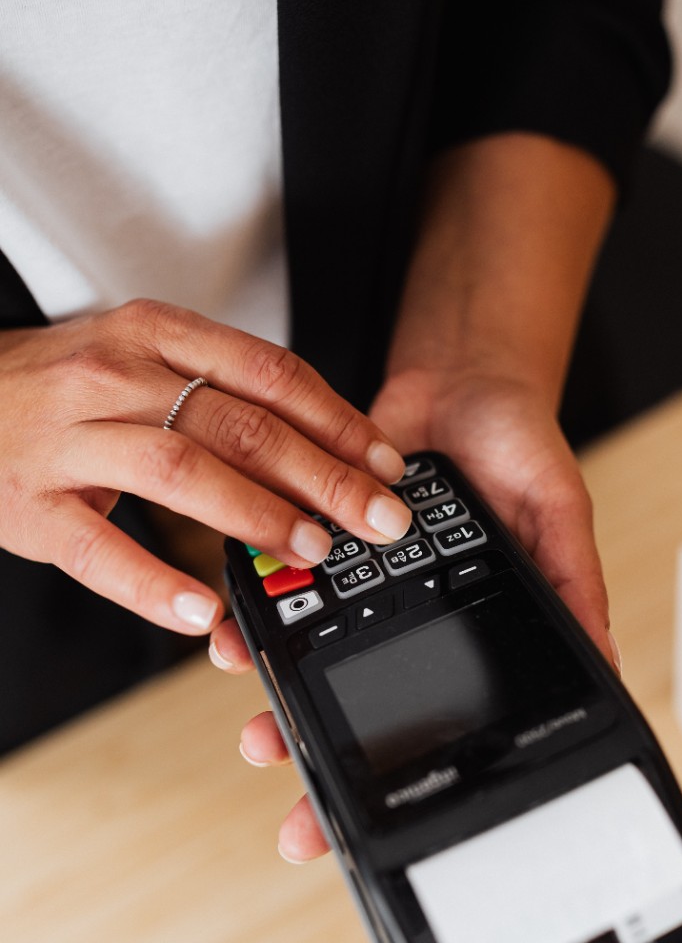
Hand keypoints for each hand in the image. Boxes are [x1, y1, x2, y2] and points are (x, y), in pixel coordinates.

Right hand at [0, 300, 411, 632]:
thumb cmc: (60, 384)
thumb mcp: (140, 354)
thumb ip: (219, 387)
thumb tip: (323, 441)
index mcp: (152, 333)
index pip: (266, 372)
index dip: (336, 420)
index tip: (384, 462)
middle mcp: (113, 378)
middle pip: (237, 423)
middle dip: (321, 475)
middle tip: (374, 517)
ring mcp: (68, 442)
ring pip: (179, 472)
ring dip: (256, 514)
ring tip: (311, 549)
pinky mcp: (31, 508)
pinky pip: (99, 550)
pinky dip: (155, 584)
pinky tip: (203, 609)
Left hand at [211, 367, 619, 861]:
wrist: (461, 375)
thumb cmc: (519, 448)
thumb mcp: (559, 517)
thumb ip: (573, 587)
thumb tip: (603, 660)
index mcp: (464, 627)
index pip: (431, 721)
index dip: (396, 772)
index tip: (358, 826)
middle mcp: (403, 619)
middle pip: (357, 709)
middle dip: (319, 762)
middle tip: (291, 807)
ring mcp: (356, 587)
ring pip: (309, 663)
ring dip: (279, 699)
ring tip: (260, 729)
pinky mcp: (316, 542)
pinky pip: (278, 591)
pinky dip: (255, 621)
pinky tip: (241, 640)